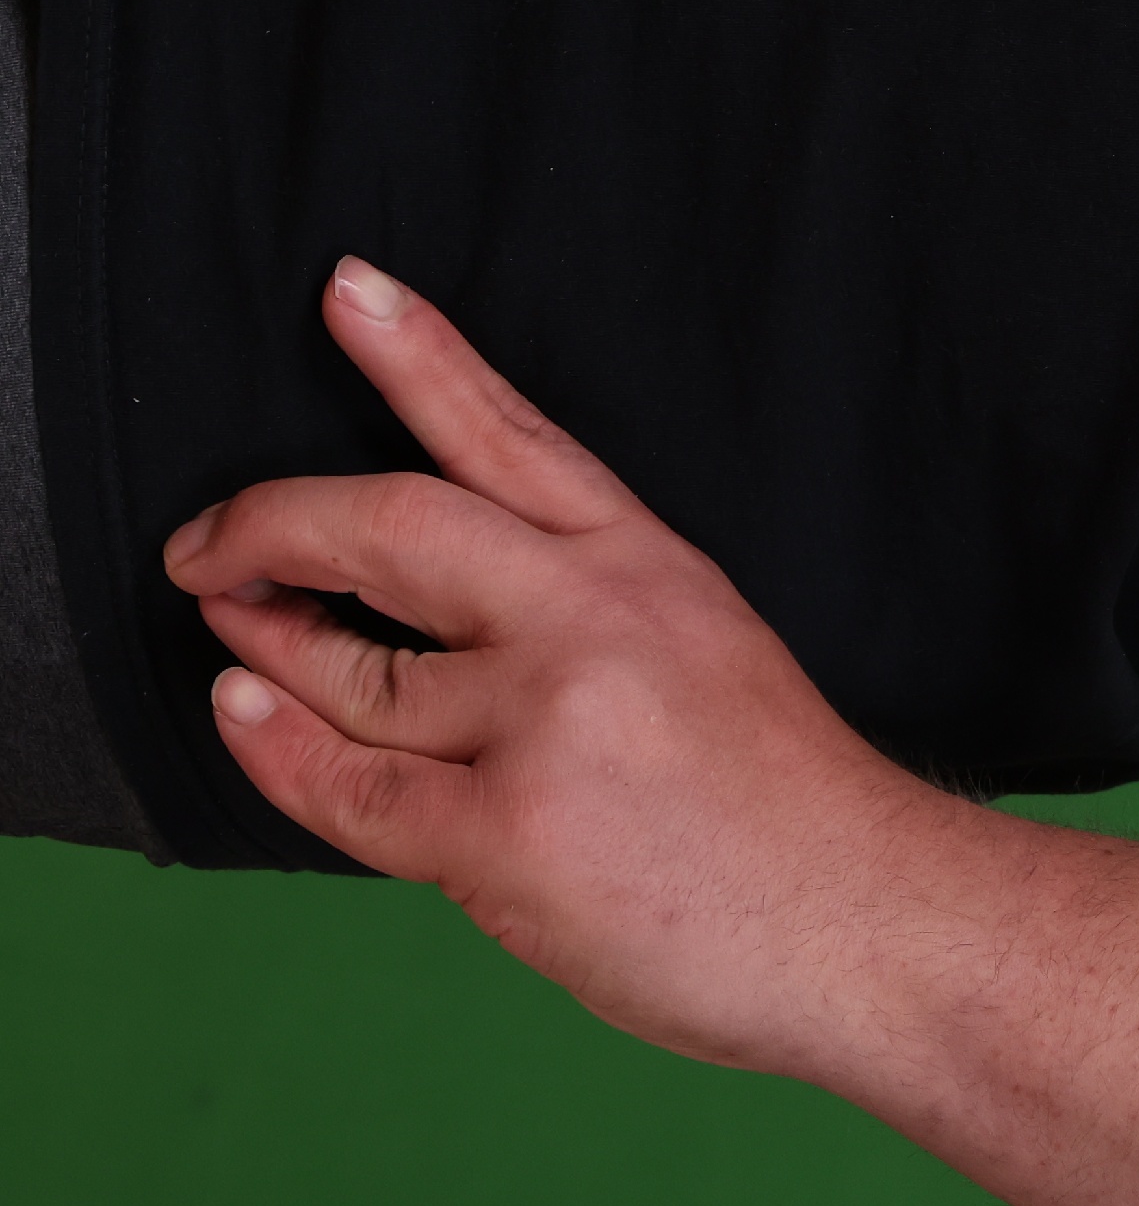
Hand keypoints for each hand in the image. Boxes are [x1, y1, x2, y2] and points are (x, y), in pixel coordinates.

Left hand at [167, 258, 963, 1073]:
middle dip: (274, 523)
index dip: (421, 357)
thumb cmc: (784, 809)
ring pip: (350, 671)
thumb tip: (403, 629)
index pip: (515, 436)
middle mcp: (598, 620)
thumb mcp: (703, 653)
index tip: (348, 289)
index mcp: (651, 566)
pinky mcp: (505, 829)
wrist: (864, 916)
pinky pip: (345, 788)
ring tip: (231, 635)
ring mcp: (548, 719)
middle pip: (396, 528)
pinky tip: (244, 717)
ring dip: (265, 651)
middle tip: (206, 541)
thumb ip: (574, 622)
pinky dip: (274, 753)